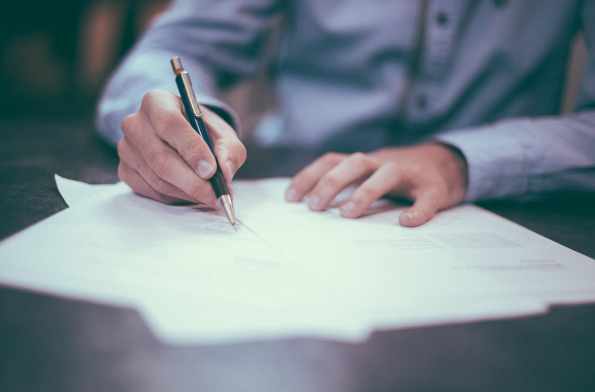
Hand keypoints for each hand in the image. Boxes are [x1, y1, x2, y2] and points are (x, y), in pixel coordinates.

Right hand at [117, 90, 245, 205]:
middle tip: (217, 195)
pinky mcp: (125, 170)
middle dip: (193, 182)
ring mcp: (126, 148)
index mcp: (157, 102)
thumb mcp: (223, 134)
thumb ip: (229, 150)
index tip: (211, 170)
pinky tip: (192, 194)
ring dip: (188, 193)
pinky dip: (176, 198)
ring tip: (211, 196)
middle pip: (161, 158)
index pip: (169, 124)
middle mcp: (135, 123)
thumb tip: (225, 171)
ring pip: (158, 179)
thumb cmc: (203, 132)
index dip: (191, 149)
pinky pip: (152, 191)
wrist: (184, 137)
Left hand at [285, 143, 467, 226]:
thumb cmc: (399, 175)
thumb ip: (347, 185)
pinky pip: (426, 198)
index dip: (309, 176)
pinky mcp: (434, 188)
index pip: (332, 161)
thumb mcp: (370, 174)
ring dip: (365, 192)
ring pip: (387, 174)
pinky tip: (406, 222)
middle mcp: (384, 163)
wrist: (448, 162)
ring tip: (348, 214)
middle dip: (331, 182)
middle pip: (355, 163)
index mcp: (365, 163)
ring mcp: (410, 175)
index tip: (290, 198)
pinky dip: (417, 210)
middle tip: (314, 207)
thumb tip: (312, 208)